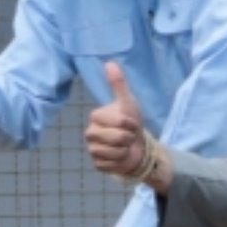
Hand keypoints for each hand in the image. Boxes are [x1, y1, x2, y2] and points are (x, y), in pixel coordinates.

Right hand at [83, 59, 152, 179]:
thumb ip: (118, 84)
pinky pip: (111, 164)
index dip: (129, 123)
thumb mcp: (128, 102)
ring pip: (113, 152)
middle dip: (128, 137)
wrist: (136, 147)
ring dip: (125, 150)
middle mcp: (90, 133)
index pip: (117, 121)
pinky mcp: (97, 164)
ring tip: (124, 146)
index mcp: (96, 117)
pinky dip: (120, 161)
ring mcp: (92, 149)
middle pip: (116, 137)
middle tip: (128, 136)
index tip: (131, 123)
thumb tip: (109, 62)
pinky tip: (120, 157)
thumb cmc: (131, 122)